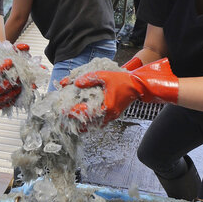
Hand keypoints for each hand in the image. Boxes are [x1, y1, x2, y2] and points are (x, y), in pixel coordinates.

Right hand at [0, 44, 22, 109]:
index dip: (2, 68)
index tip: (10, 61)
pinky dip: (12, 99)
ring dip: (14, 91)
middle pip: (0, 88)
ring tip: (21, 84)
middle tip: (19, 74)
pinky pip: (4, 104)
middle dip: (11, 81)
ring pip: (4, 98)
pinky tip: (17, 93)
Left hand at [62, 58, 178, 127]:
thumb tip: (76, 83)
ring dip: (83, 125)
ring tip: (71, 125)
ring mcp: (111, 117)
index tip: (64, 110)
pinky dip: (91, 122)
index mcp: (106, 107)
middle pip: (89, 124)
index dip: (73, 111)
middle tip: (64, 123)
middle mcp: (109, 115)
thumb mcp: (105, 76)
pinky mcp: (113, 115)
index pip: (86, 112)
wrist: (139, 86)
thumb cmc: (123, 80)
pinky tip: (84, 121)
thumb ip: (90, 78)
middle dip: (76, 124)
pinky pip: (99, 122)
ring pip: (94, 125)